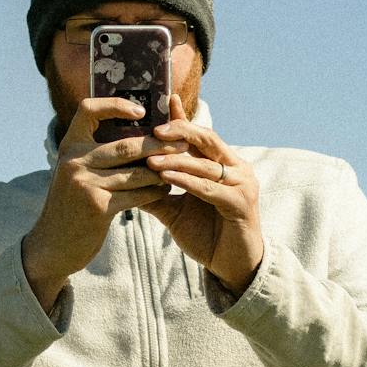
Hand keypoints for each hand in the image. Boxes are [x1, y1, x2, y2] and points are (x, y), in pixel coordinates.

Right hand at [21, 97, 187, 309]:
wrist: (52, 245)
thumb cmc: (71, 205)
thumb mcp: (75, 172)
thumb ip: (96, 153)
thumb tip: (138, 132)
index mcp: (69, 145)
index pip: (89, 109)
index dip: (115, 104)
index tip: (141, 111)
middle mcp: (74, 161)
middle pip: (125, 145)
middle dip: (159, 144)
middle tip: (182, 143)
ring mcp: (84, 184)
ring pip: (136, 173)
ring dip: (162, 171)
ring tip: (179, 168)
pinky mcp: (97, 207)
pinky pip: (136, 195)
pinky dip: (154, 192)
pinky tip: (164, 190)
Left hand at [140, 96, 263, 295]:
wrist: (232, 266)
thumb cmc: (206, 236)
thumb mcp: (175, 211)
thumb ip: (155, 193)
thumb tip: (125, 179)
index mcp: (221, 165)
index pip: (199, 136)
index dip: (183, 119)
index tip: (167, 100)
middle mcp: (235, 168)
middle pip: (207, 139)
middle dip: (181, 132)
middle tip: (154, 130)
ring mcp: (242, 184)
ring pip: (206, 164)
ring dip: (177, 161)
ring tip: (151, 159)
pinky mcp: (241, 203)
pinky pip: (210, 188)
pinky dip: (188, 182)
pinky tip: (167, 178)